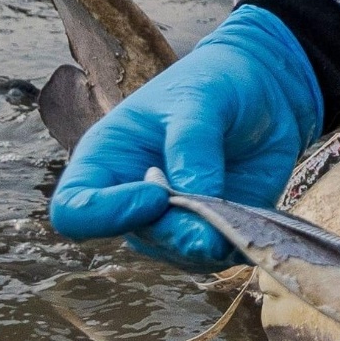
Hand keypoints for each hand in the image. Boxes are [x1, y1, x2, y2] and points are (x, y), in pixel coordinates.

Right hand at [48, 6, 324, 269]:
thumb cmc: (215, 84)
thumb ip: (192, 147)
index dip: (105, 215)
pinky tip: (253, 221)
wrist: (264, 88)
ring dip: (208, 244)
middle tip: (216, 215)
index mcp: (106, 160)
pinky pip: (215, 256)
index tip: (155, 194)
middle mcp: (131, 198)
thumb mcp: (200, 100)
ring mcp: (171, 219)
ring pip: (177, 254)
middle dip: (177, 233)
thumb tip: (195, 201)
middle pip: (137, 238)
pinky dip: (235, 245)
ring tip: (239, 215)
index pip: (75, 211)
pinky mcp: (211, 228)